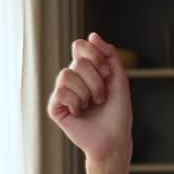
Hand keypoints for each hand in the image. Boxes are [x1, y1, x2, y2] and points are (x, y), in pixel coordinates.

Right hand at [46, 32, 133, 167]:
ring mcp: (61, 92)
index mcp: (85, 70)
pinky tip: (79, 113)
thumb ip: (109, 55)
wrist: (114, 139)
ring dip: (87, 92)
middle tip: (102, 97)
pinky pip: (60, 92)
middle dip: (96, 80)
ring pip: (66, 75)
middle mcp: (71, 79)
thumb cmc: (118, 112)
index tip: (107, 73)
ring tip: (92, 105)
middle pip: (77, 62)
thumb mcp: (118, 78)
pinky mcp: (55, 107)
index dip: (95, 56)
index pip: (79, 46)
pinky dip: (76, 102)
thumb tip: (92, 35)